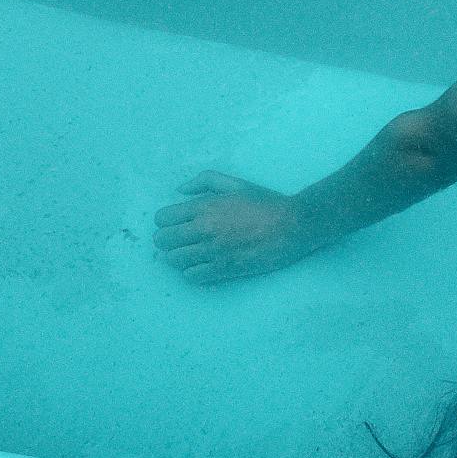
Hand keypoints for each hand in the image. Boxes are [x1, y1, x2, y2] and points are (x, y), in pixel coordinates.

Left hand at [152, 171, 320, 284]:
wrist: (293, 225)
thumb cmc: (266, 202)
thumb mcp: (236, 183)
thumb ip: (205, 181)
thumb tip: (180, 190)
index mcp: (205, 206)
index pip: (163, 219)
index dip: (166, 222)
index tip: (177, 225)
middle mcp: (204, 228)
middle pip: (163, 241)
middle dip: (168, 241)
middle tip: (182, 241)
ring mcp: (213, 250)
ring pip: (174, 260)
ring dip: (179, 257)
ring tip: (192, 254)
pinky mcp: (224, 268)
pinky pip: (191, 276)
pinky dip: (193, 272)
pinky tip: (203, 265)